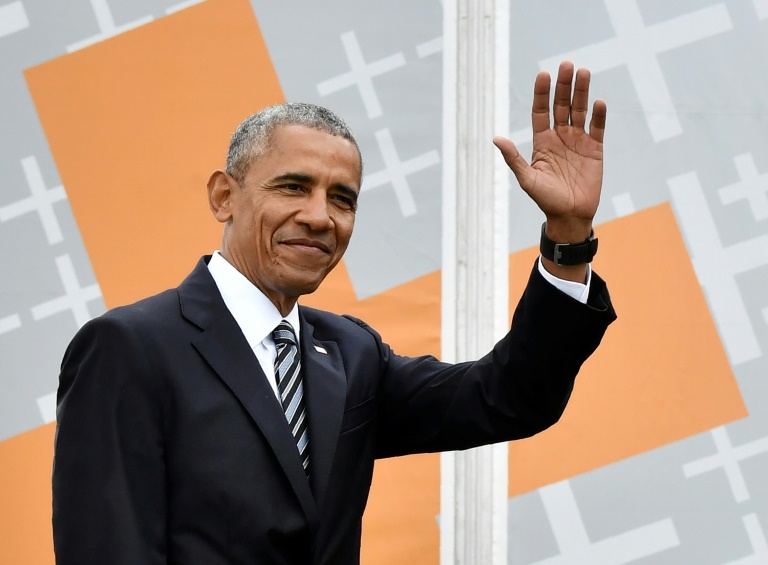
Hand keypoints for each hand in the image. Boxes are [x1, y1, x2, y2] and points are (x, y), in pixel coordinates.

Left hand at [493, 61, 605, 243]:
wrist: (570, 216)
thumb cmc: (545, 200)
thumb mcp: (527, 179)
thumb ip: (514, 158)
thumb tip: (496, 138)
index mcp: (542, 141)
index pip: (541, 111)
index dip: (542, 93)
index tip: (544, 74)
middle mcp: (560, 137)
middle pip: (561, 105)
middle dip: (564, 85)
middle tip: (567, 64)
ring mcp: (578, 141)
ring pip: (579, 111)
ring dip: (581, 92)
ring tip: (583, 72)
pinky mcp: (595, 150)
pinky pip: (597, 128)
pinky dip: (598, 115)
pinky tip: (598, 102)